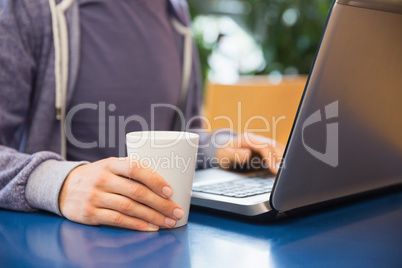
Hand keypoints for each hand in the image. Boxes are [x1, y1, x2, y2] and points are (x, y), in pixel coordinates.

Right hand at [58, 157, 183, 230]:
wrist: (64, 187)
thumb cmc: (96, 176)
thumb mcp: (110, 165)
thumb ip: (131, 170)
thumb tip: (164, 181)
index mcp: (111, 163)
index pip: (136, 168)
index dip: (155, 180)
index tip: (170, 191)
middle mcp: (103, 179)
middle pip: (136, 192)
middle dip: (160, 204)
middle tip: (176, 211)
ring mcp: (95, 197)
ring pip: (129, 208)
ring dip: (152, 216)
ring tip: (167, 221)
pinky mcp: (91, 213)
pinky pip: (118, 220)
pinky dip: (136, 225)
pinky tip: (149, 227)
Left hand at [216, 133, 284, 173]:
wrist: (224, 151)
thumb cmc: (224, 154)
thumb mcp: (225, 155)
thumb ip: (235, 154)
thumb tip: (247, 154)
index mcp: (248, 139)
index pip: (264, 147)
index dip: (271, 158)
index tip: (276, 170)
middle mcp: (258, 140)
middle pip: (274, 147)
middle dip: (282, 158)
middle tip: (287, 172)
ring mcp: (263, 144)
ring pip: (278, 149)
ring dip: (285, 158)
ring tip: (291, 171)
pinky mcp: (266, 151)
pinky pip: (277, 153)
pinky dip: (284, 159)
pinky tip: (288, 168)